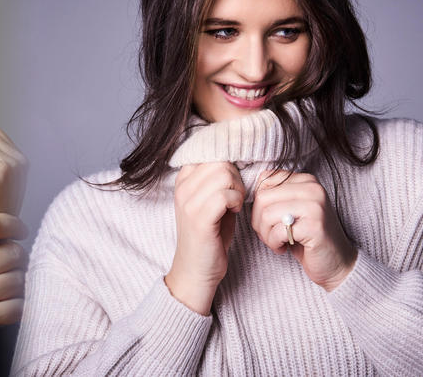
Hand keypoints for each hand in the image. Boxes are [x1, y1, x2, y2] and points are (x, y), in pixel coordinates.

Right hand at [0, 206, 27, 375]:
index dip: (12, 223)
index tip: (20, 229)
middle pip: (10, 252)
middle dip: (19, 255)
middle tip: (17, 261)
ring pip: (17, 279)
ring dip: (20, 281)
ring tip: (13, 283)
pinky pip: (16, 307)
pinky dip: (19, 305)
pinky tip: (11, 304)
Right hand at [165, 162, 244, 314]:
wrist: (196, 270)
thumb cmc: (210, 236)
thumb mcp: (211, 202)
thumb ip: (219, 180)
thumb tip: (240, 160)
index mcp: (183, 180)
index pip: (209, 151)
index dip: (228, 162)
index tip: (235, 180)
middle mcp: (182, 187)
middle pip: (220, 161)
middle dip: (237, 176)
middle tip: (237, 196)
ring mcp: (188, 201)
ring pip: (224, 174)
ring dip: (238, 188)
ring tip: (236, 203)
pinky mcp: (199, 217)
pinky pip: (225, 194)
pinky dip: (236, 201)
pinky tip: (234, 211)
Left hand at [252, 170, 356, 290]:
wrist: (337, 263)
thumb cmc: (307, 237)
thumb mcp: (290, 209)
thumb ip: (274, 195)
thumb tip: (246, 192)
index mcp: (306, 180)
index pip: (264, 180)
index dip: (258, 203)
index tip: (268, 219)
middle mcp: (313, 189)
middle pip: (262, 197)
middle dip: (258, 220)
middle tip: (269, 235)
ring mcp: (315, 207)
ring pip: (267, 214)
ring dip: (265, 234)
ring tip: (276, 242)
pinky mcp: (314, 227)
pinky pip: (277, 232)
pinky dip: (274, 243)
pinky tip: (284, 248)